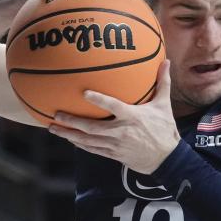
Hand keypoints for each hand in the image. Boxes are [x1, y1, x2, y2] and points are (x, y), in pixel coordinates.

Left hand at [49, 60, 179, 173]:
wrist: (166, 159)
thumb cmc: (164, 129)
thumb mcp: (163, 105)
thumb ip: (162, 83)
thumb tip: (166, 61)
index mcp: (132, 117)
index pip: (113, 106)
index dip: (98, 100)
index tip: (84, 93)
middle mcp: (121, 131)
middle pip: (91, 127)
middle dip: (72, 121)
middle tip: (57, 114)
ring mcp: (115, 145)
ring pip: (87, 140)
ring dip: (69, 134)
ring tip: (53, 128)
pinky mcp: (113, 154)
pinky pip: (92, 149)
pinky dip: (79, 144)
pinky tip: (68, 139)